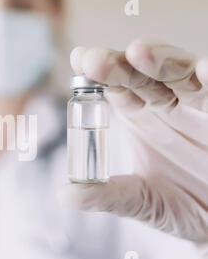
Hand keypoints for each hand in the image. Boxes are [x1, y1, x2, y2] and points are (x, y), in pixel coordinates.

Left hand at [60, 39, 207, 247]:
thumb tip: (65, 195)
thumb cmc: (184, 206)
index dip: (98, 74)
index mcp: (141, 118)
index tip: (79, 60)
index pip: (116, 87)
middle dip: (119, 65)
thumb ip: (108, 196)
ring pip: (180, 75)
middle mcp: (168, 106)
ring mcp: (200, 108)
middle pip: (141, 76)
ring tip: (138, 52)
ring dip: (160, 61)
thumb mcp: (143, 202)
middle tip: (96, 61)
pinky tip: (203, 69)